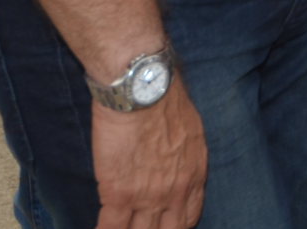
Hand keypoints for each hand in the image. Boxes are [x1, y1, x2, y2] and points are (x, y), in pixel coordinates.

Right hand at [92, 79, 206, 227]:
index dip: (174, 226)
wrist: (144, 90)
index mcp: (194, 174)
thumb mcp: (190, 132)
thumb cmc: (165, 99)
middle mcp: (176, 192)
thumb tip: (173, 163)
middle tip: (141, 228)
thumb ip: (183, 156)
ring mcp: (148, 196)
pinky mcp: (119, 194)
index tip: (163, 225)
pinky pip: (111, 228)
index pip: (189, 217)